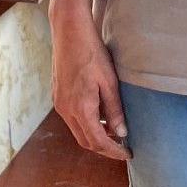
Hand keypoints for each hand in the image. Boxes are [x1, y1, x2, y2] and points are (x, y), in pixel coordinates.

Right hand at [52, 15, 129, 161]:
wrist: (69, 32)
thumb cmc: (92, 53)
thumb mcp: (110, 82)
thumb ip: (114, 110)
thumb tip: (121, 133)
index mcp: (80, 108)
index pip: (98, 142)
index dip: (114, 151)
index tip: (128, 154)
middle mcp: (66, 110)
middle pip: (85, 141)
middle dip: (104, 148)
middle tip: (123, 147)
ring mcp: (60, 104)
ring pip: (78, 131)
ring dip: (95, 135)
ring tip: (115, 131)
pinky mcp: (58, 96)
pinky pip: (73, 119)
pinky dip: (87, 124)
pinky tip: (100, 115)